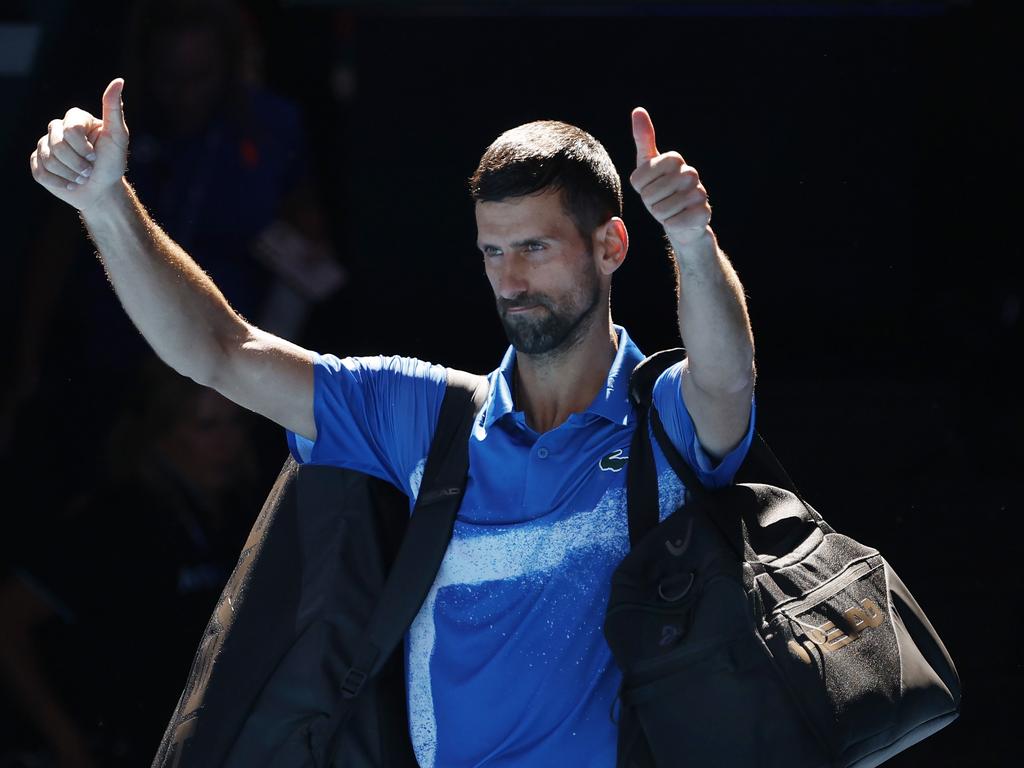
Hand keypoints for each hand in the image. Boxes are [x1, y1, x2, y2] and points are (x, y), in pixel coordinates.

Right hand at [29, 78, 128, 213]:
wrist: (102, 190)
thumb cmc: (112, 163)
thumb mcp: (118, 136)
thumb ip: (113, 109)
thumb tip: (119, 80)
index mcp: (75, 119)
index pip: (70, 130)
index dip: (84, 148)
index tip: (97, 156)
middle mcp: (58, 129)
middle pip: (58, 145)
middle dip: (78, 164)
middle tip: (90, 170)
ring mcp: (45, 145)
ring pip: (48, 160)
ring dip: (70, 175)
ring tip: (82, 177)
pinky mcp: (38, 164)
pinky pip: (40, 172)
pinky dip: (59, 183)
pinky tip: (70, 183)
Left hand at [630, 107, 711, 250]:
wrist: (683, 221)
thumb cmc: (662, 191)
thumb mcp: (649, 166)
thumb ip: (643, 139)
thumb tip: (638, 110)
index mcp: (674, 159)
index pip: (639, 177)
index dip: (641, 188)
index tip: (651, 187)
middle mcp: (690, 172)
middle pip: (649, 195)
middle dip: (651, 203)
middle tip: (661, 201)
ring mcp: (700, 193)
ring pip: (661, 210)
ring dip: (662, 215)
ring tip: (671, 210)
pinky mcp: (703, 213)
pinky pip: (674, 222)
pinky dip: (672, 225)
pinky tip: (680, 220)